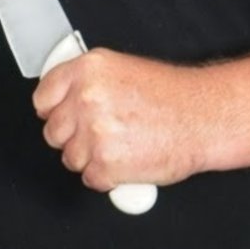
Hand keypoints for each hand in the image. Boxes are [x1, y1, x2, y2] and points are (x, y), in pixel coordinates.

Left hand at [32, 48, 212, 194]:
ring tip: (121, 145)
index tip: (62, 116)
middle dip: (73, 137)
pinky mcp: (107, 164)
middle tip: (100, 134)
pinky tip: (127, 160)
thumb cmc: (172, 96)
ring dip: (91, 158)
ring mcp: (95, 133)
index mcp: (88, 70)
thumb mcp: (122, 70)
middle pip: (53, 132)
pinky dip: (107, 177)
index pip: (43, 97)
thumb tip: (61, 102)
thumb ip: (86, 84)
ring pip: (70, 158)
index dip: (53, 111)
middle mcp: (87, 98)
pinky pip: (90, 178)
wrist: (206, 117)